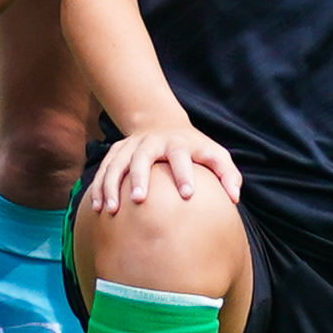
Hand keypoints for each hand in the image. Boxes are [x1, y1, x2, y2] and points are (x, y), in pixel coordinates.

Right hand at [85, 121, 239, 213]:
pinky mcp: (116, 151)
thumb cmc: (193, 148)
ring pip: (117, 163)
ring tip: (111, 209)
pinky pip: (104, 169)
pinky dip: (99, 187)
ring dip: (111, 185)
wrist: (161, 123)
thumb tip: (234, 198)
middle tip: (139, 199)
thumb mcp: (215, 153)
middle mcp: (151, 142)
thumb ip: (228, 174)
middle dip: (139, 177)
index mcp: (178, 143)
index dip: (183, 173)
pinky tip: (98, 207)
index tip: (187, 194)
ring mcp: (131, 146)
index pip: (180, 156)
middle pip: (142, 157)